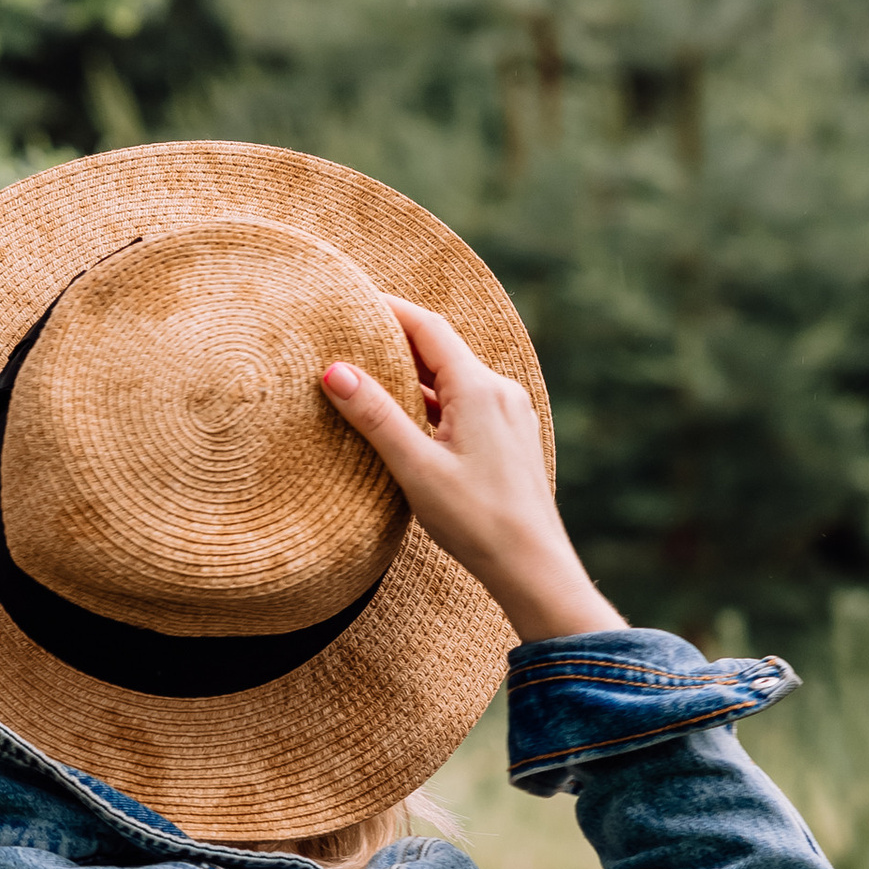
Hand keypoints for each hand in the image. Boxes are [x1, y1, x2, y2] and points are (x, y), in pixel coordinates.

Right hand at [322, 299, 624, 640]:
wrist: (533, 567)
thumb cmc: (476, 521)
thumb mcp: (416, 467)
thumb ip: (375, 416)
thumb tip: (335, 370)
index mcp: (479, 388)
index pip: (428, 327)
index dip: (389, 309)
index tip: (352, 300)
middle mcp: (501, 391)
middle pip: (441, 349)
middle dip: (396, 340)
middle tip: (351, 334)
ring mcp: (510, 414)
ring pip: (454, 379)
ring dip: (414, 375)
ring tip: (370, 377)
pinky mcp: (511, 438)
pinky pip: (468, 403)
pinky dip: (434, 401)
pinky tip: (410, 421)